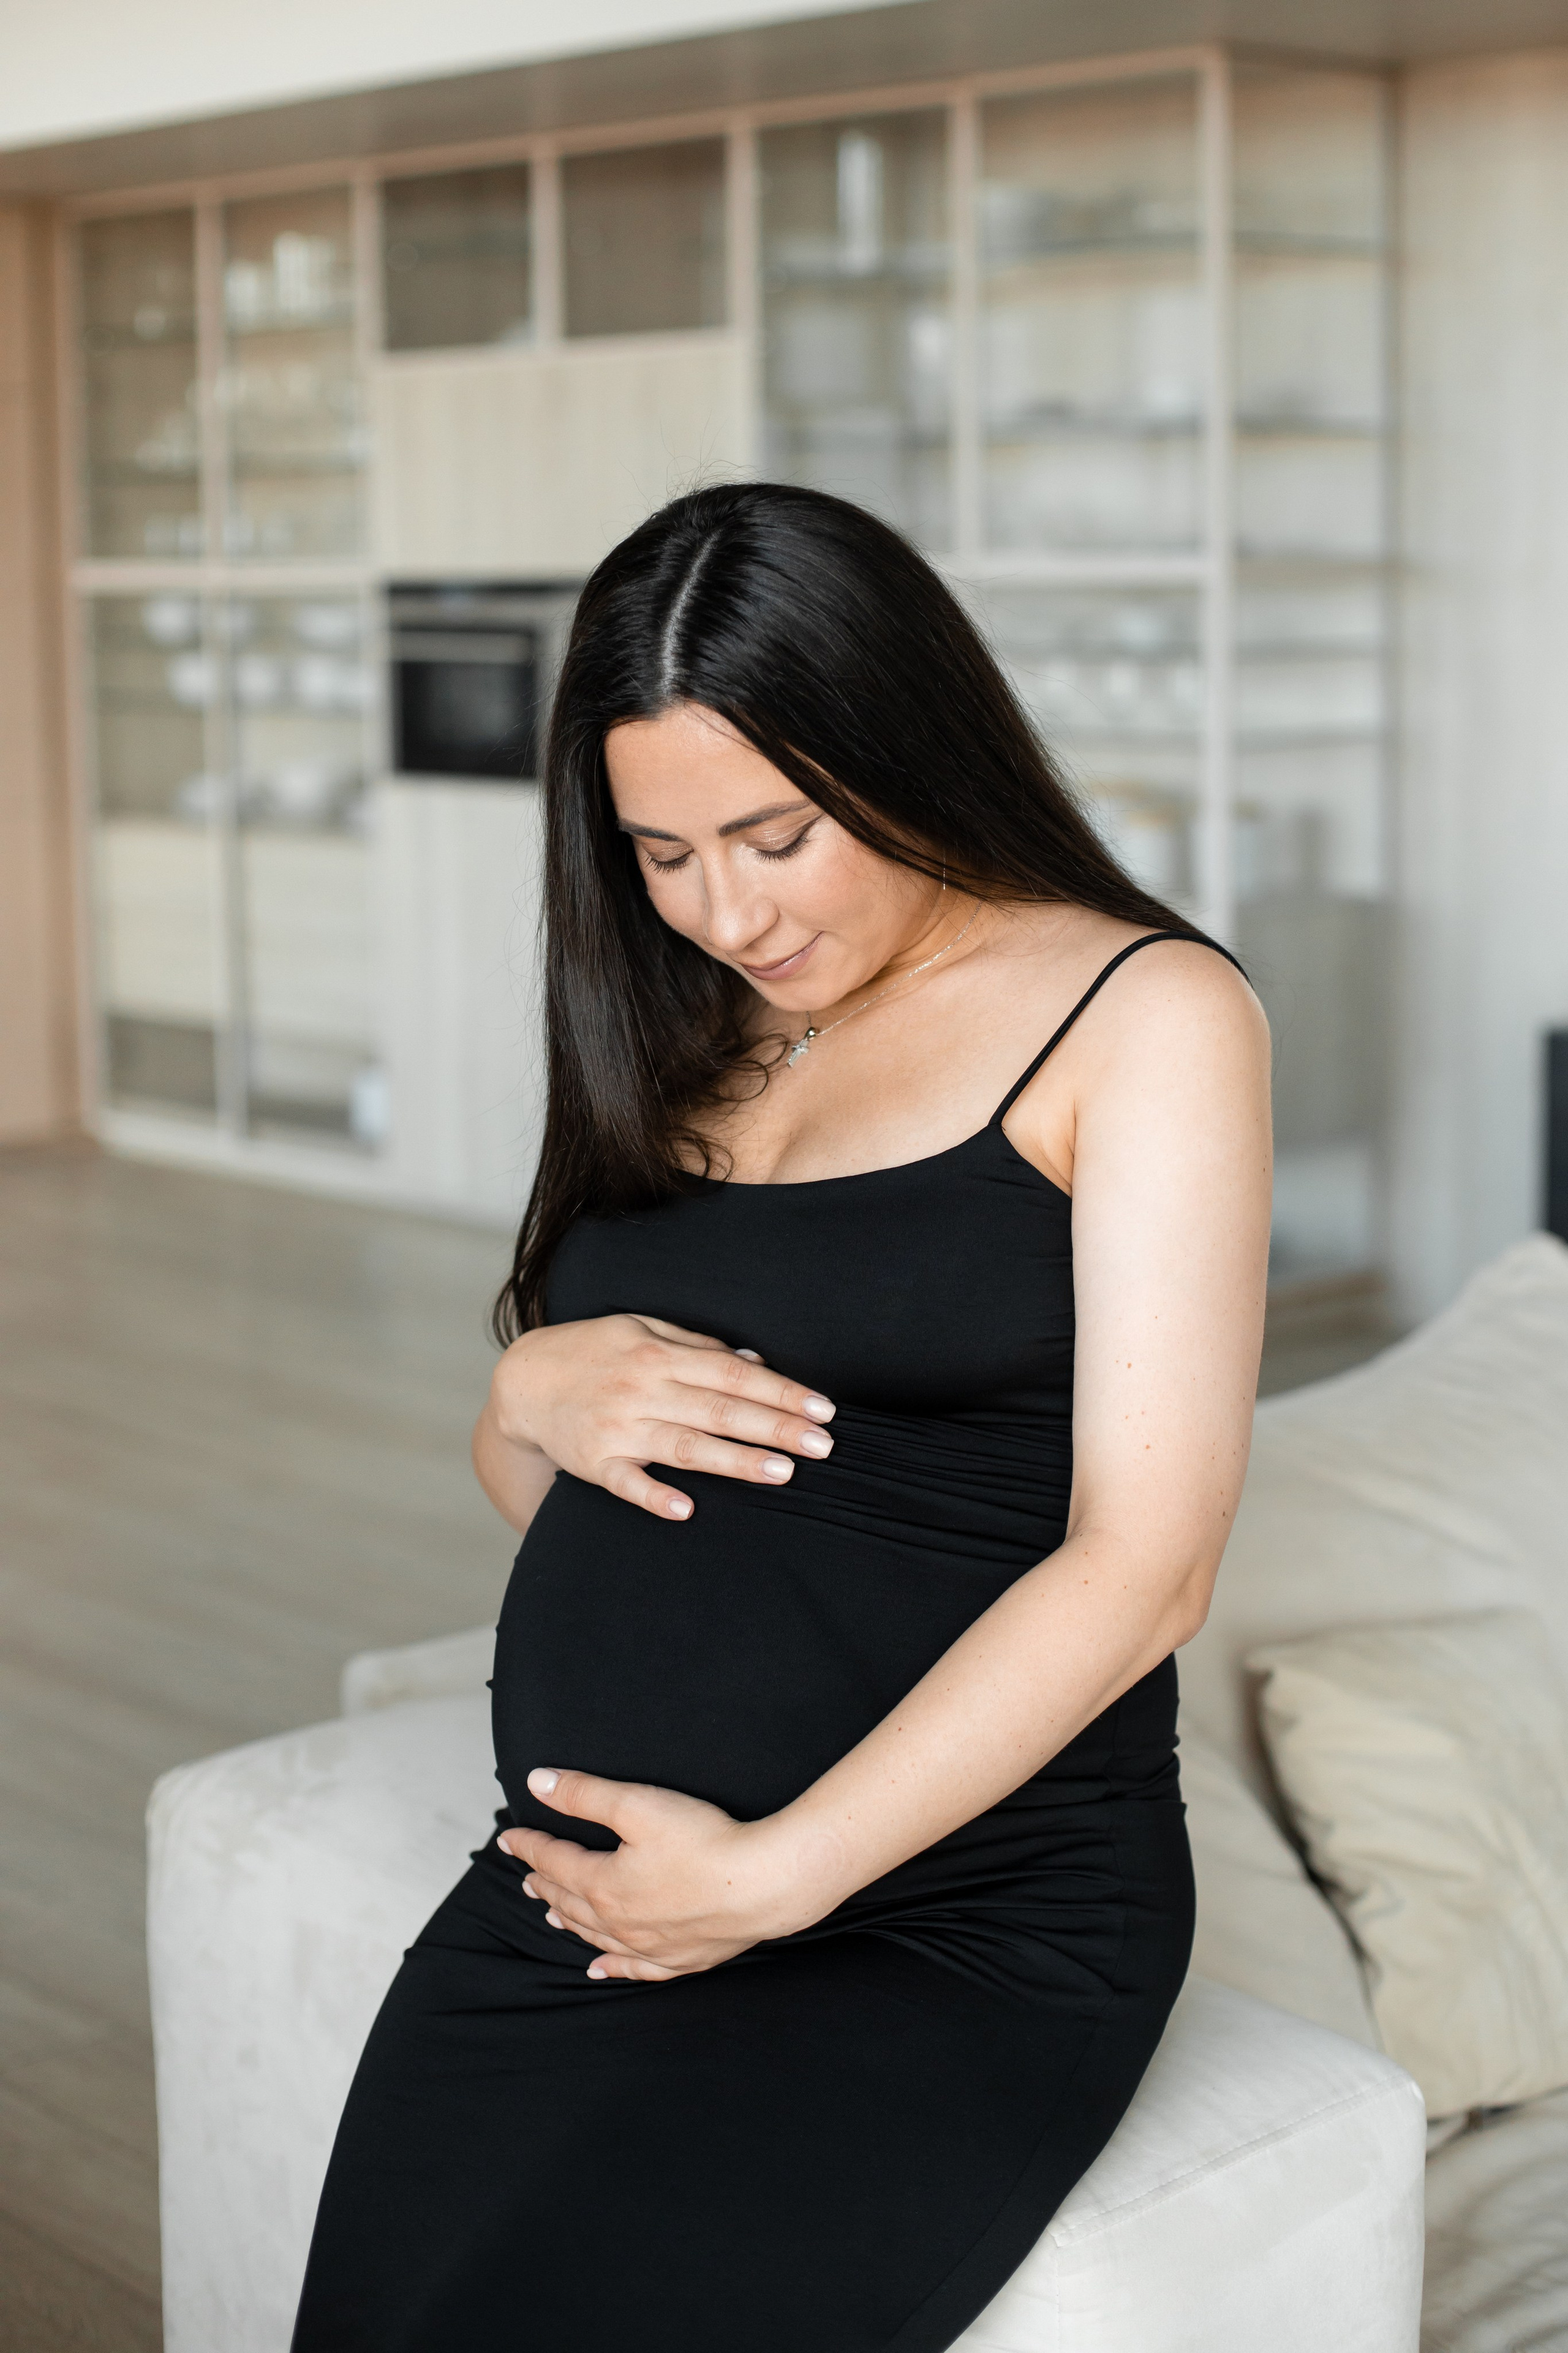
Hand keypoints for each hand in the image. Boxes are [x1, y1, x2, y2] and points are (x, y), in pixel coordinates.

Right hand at [483, 1313, 835, 1519]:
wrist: (523, 1381)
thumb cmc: (595, 1352)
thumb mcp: (643, 1330)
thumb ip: (698, 1346)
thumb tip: (755, 1363)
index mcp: (659, 1354)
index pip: (733, 1373)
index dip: (780, 1390)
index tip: (822, 1409)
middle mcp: (642, 1390)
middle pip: (719, 1410)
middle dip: (775, 1428)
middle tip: (823, 1446)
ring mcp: (617, 1428)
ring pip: (685, 1447)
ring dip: (735, 1460)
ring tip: (782, 1473)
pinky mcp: (594, 1462)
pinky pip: (627, 1483)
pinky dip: (654, 1495)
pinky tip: (685, 1509)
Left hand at [498, 1768, 842, 1981]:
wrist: (763, 1885)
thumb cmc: (705, 1841)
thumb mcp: (638, 1805)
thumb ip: (586, 1795)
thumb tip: (538, 1782)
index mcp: (604, 1883)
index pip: (554, 1861)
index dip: (529, 1846)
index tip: (509, 1839)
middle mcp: (619, 1921)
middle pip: (570, 1899)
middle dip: (545, 1882)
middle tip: (527, 1873)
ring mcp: (649, 1946)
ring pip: (594, 1934)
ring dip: (569, 1919)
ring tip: (550, 1911)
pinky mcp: (679, 1959)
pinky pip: (634, 1969)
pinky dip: (611, 1967)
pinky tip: (599, 1968)